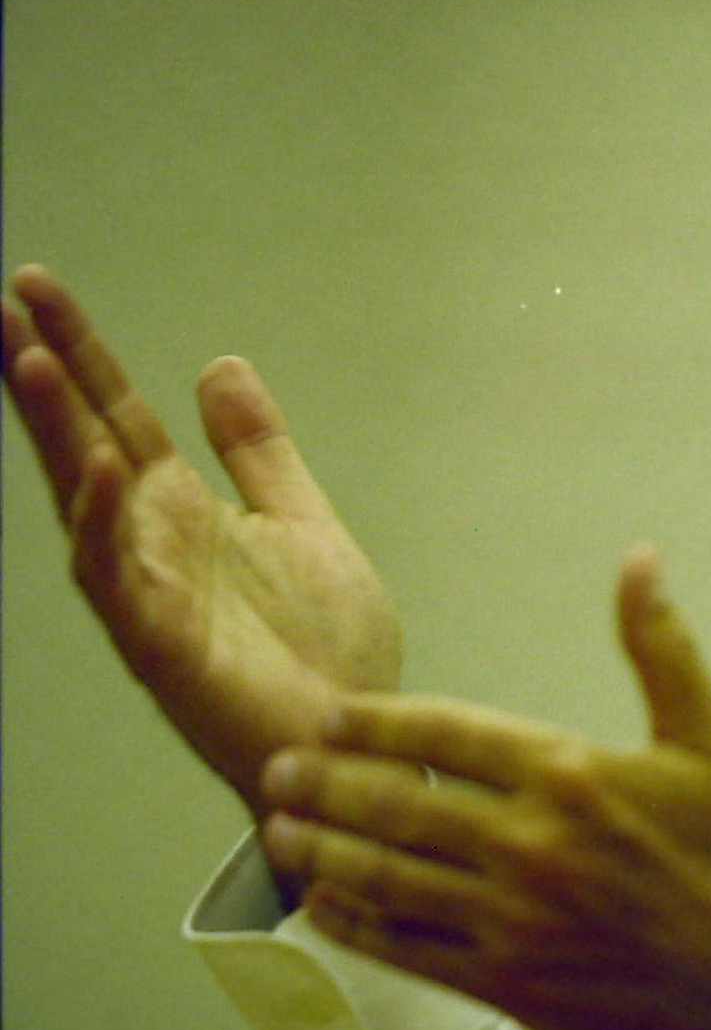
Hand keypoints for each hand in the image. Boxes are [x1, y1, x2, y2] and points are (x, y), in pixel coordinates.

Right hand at [2, 266, 401, 820]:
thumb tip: (219, 365)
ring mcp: (151, 597)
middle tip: (8, 304)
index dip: (82, 355)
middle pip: (84, 447)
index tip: (39, 289)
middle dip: (44, 379)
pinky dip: (105, 525)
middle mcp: (153, 548)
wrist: (356, 740)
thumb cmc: (327, 648)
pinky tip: (103, 469)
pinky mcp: (164, 647)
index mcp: (184, 515)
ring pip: (85, 505)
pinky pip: (120, 581)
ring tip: (35, 362)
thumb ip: (258, 451)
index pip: (118, 417)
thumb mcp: (301, 521)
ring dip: (59, 436)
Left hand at [258, 549, 710, 1029]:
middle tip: (277, 769)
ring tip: (279, 831)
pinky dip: (358, 925)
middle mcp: (531, 843)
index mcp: (571, 774)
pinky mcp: (507, 980)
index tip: (331, 715)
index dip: (375, 721)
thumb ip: (659, 647)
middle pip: (398, 802)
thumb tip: (640, 560)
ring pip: (389, 876)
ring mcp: (512, 917)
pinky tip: (325, 905)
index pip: (445, 732)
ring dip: (323, 851)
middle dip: (324, 784)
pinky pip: (410, 948)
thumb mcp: (707, 739)